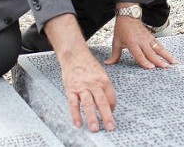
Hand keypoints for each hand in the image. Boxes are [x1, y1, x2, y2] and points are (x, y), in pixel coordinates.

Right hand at [44, 14, 115, 131]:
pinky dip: (75, 114)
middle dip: (107, 116)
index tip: (111, 115)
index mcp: (104, 80)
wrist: (74, 55)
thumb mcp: (101, 74)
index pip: (111, 97)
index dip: (112, 108)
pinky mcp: (71, 89)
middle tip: (110, 127)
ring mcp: (82, 87)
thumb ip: (104, 88)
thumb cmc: (88, 66)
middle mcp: (94, 84)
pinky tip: (78, 123)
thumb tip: (108, 104)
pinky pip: (74, 103)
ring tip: (95, 128)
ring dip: (92, 117)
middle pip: (102, 102)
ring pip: (88, 104)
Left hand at [104, 15, 177, 68]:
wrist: (129, 16)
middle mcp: (141, 41)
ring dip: (167, 55)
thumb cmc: (121, 30)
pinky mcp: (152, 37)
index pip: (139, 54)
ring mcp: (148, 39)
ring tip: (174, 62)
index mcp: (132, 43)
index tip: (151, 67)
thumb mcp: (116, 42)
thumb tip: (107, 63)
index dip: (145, 61)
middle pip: (151, 53)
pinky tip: (171, 56)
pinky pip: (159, 45)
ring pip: (159, 48)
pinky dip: (165, 51)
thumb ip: (114, 55)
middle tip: (166, 67)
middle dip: (159, 60)